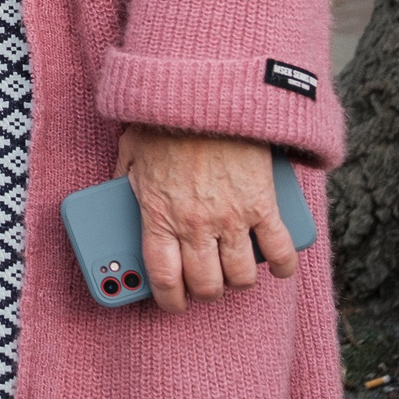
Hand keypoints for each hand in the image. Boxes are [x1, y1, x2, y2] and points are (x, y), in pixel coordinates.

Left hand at [117, 127, 296, 312]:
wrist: (207, 95)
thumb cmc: (165, 118)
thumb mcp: (130, 150)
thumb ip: (124, 179)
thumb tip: (116, 196)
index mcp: (159, 214)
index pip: (162, 277)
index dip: (169, 299)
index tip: (173, 303)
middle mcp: (196, 223)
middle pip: (205, 284)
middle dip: (205, 293)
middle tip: (205, 286)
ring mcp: (232, 217)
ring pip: (241, 276)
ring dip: (238, 282)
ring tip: (234, 274)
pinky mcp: (263, 205)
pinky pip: (280, 250)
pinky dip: (282, 265)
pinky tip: (277, 267)